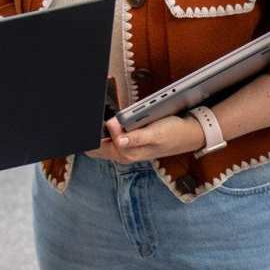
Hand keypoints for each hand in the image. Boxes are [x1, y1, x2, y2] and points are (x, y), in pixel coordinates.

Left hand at [86, 114, 204, 163]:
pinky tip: (101, 120)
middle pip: (95, 146)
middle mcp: (123, 154)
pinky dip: (103, 130)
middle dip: (89, 133)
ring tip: (89, 116)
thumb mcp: (155, 134)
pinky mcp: (129, 142)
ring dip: (95, 131)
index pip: (97, 145)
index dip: (90, 133)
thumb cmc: (172, 133)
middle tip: (81, 116)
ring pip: (102, 142)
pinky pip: (110, 137)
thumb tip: (117, 139)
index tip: (86, 119)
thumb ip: (136, 137)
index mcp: (127, 153)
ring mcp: (126, 148)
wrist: (188, 135)